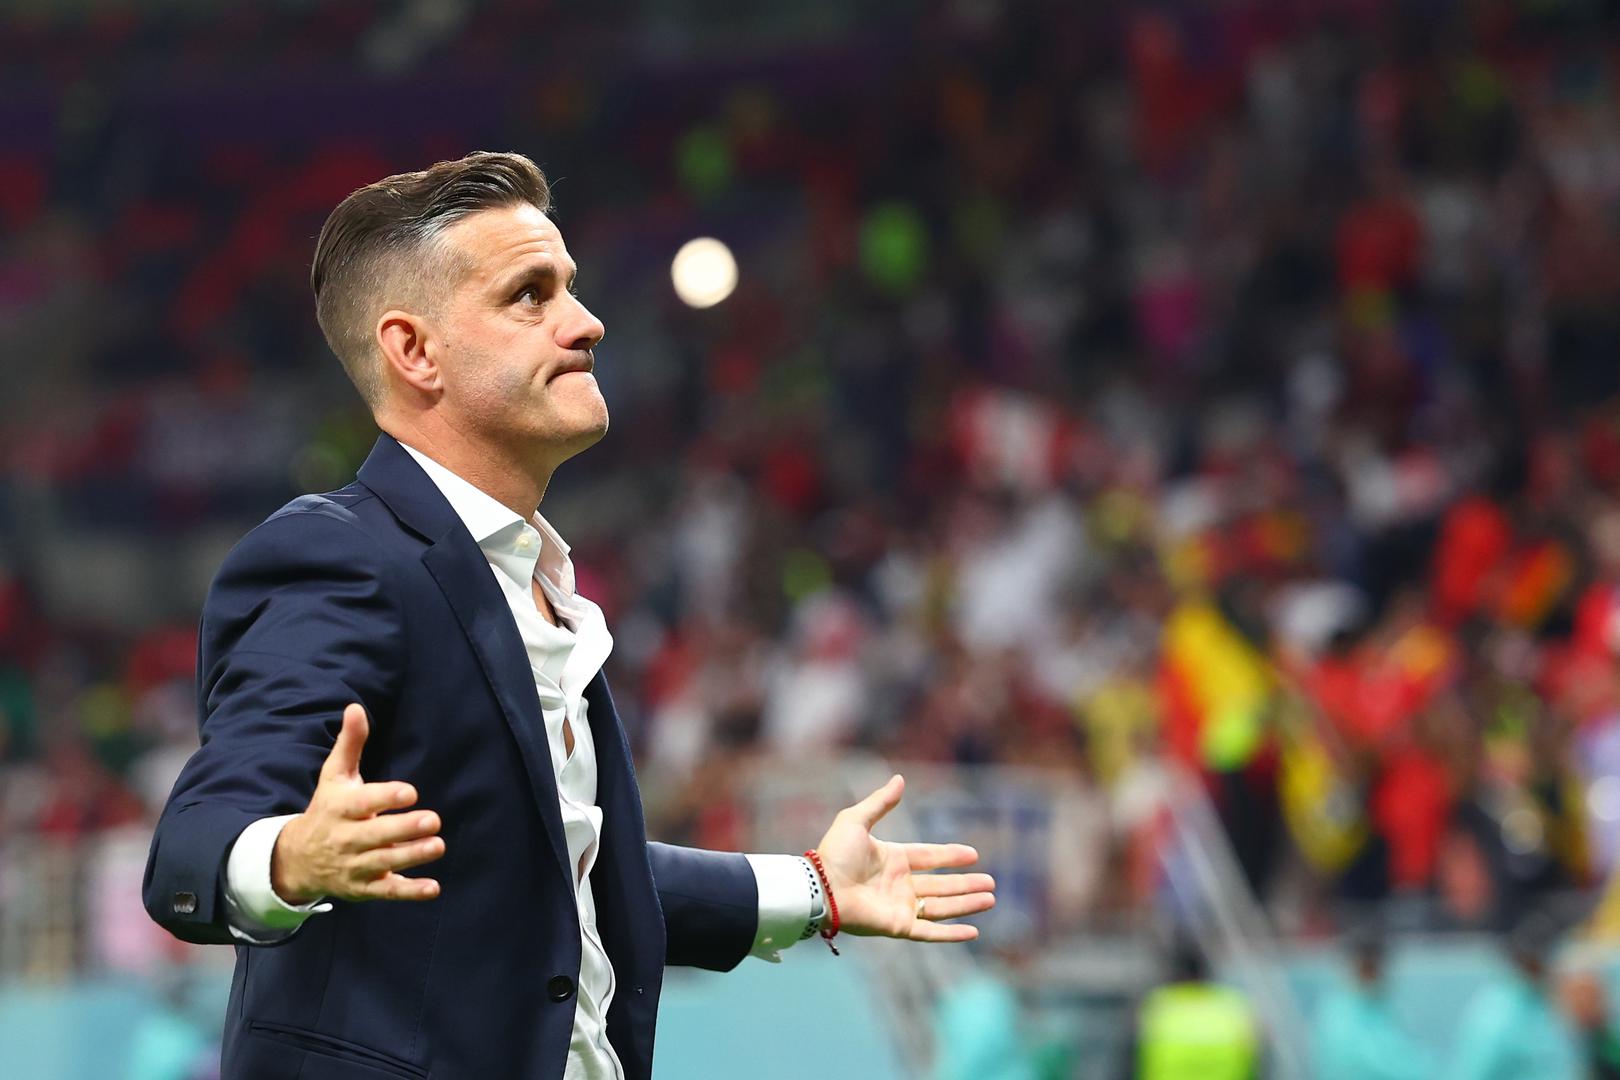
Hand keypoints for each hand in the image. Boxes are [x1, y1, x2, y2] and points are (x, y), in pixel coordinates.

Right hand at [271, 703, 444, 903]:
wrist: (297, 858)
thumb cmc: (327, 808)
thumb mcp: (334, 776)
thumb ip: (350, 744)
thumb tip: (355, 707)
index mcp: (339, 809)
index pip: (362, 803)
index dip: (385, 797)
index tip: (410, 791)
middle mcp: (346, 839)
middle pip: (375, 836)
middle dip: (403, 829)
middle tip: (434, 819)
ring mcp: (355, 866)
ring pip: (384, 864)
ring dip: (411, 856)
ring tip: (439, 846)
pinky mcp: (364, 888)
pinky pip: (387, 892)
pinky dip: (409, 892)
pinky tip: (433, 888)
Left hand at [814, 774, 994, 941]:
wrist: (821, 886)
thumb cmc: (835, 853)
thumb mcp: (856, 819)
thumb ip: (881, 802)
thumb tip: (900, 778)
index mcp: (893, 859)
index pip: (929, 857)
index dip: (951, 856)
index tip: (974, 854)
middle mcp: (900, 884)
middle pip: (941, 884)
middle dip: (966, 884)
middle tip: (991, 883)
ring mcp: (900, 907)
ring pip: (942, 906)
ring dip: (966, 904)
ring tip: (990, 899)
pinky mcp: (898, 926)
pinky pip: (930, 932)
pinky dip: (952, 933)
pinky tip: (973, 931)